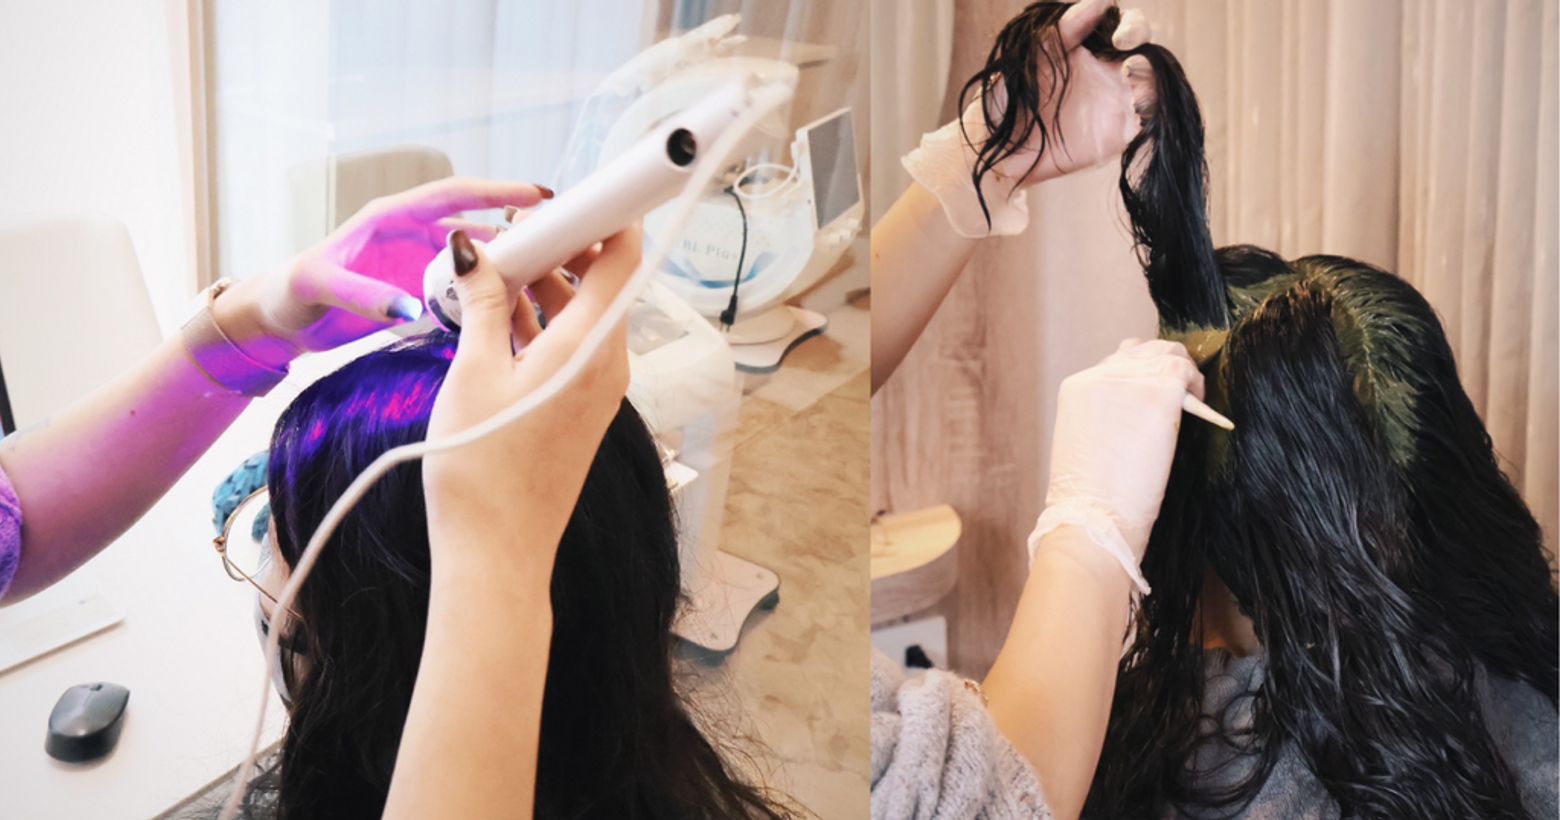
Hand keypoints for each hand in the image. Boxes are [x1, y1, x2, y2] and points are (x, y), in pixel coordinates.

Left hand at [214, 177, 550, 367]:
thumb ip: (364, 296)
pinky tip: (515, 312)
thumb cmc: (289, 293)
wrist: (277, 322)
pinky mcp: (420, 296)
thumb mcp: (320, 287)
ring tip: (549, 279)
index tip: (536, 195)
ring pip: (476, 263)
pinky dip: (487, 299)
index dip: (495, 193)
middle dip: (518, 229)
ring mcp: (419, 268)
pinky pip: (464, 293)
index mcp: (391, 218)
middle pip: (477, 226)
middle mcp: (413, 238)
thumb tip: (411, 310)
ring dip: (509, 269)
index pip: (453, 196)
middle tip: (561, 239)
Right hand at [422, 224, 638, 581]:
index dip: (606, 214)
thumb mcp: (472, 373)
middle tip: (509, 229)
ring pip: (581, 312)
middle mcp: (607, 364)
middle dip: (560, 245)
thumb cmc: (481, 470)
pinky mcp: (578, 405)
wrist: (496, 552)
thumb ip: (482, 303)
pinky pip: (569, 344)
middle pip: (600, 281)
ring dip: (543, 283)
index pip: (622, 258)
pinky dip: (539, 320)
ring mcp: (595, 387)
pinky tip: (495, 309)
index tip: (572, 189)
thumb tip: (476, 248)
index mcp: (591, 348)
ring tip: (490, 264)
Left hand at [971, 0, 1158, 185]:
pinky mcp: (1115, 137)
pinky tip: (1137, 114)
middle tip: (1128, 65)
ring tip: (1135, 92)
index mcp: (1089, 48)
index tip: (1118, 37)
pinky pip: (1146, 125)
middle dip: (1147, 53)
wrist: (994, 150)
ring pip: (1153, 86)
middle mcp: (1108, 72)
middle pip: (1146, 52)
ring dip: (1155, 84)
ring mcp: (1115, 104)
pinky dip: (1151, 117)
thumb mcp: (1027, 57)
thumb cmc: (1004, 98)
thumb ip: (1063, 30)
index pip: (1124, 26)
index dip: (1131, 26)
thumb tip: (1100, 1)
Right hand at [1045, 338, 1203, 558]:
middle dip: (1163, 365)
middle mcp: (1100, 374)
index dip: (1141, 375)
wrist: (1094, 514)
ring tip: (1190, 399)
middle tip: (1179, 392)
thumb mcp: (1085, 440)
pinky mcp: (1158, 391)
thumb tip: (1136, 409)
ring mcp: (1130, 379)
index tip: (1154, 395)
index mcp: (1077, 387)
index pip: (1117, 362)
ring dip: (1182, 371)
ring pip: (1167, 352)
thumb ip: (1107, 414)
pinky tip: (1200, 406)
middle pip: (1142, 349)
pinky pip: (1186, 370)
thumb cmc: (1091, 494)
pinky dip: (1196, 384)